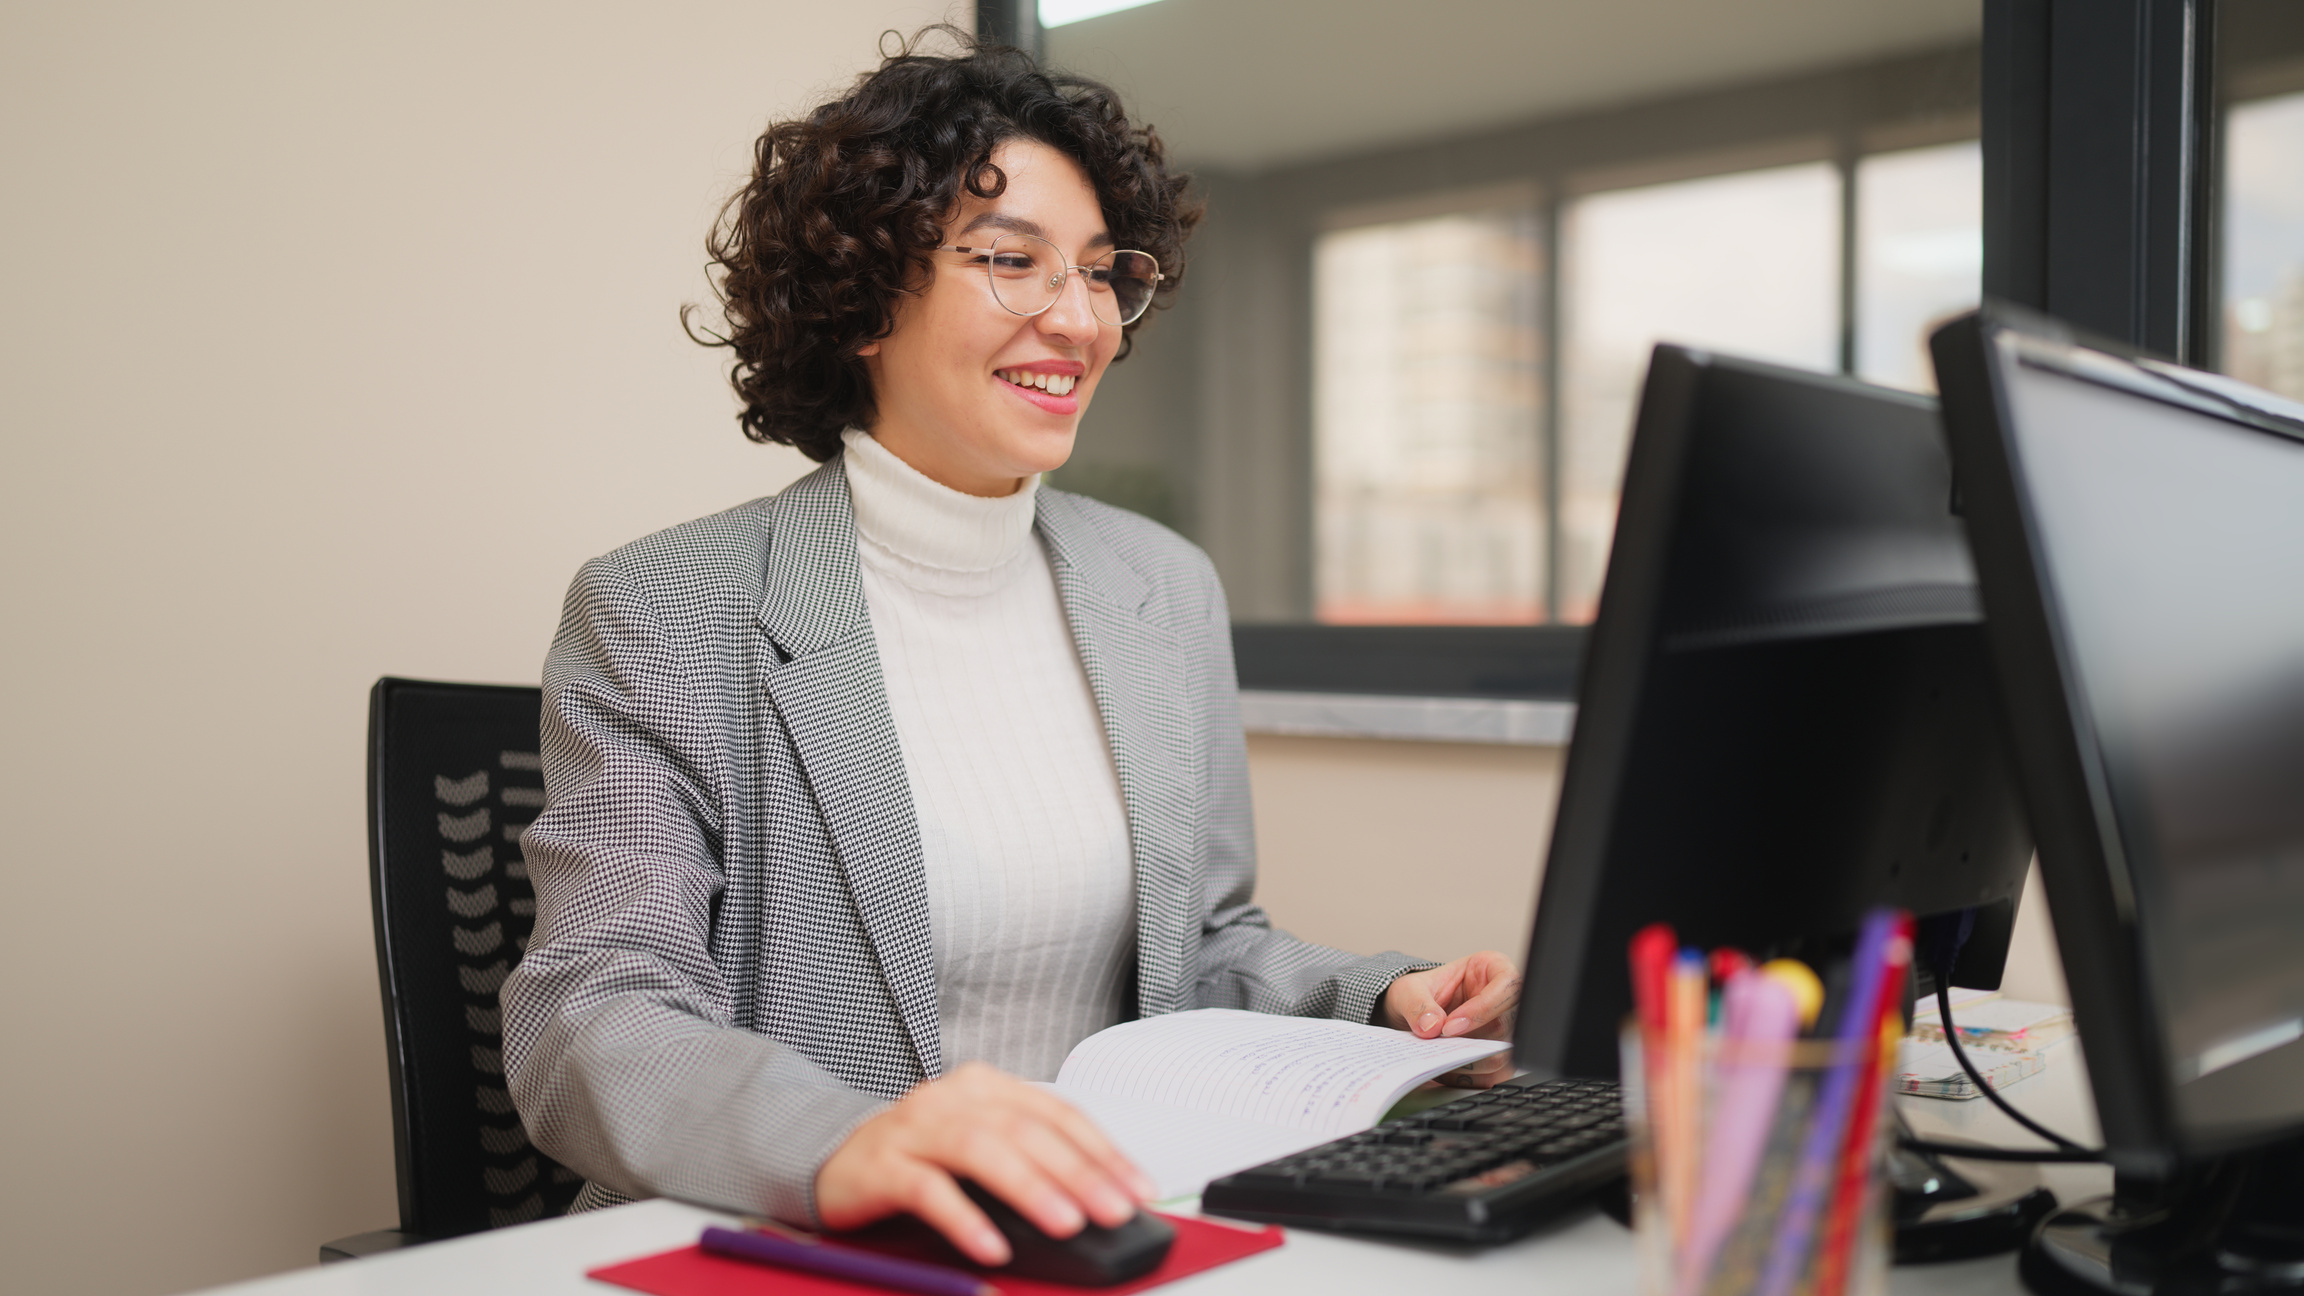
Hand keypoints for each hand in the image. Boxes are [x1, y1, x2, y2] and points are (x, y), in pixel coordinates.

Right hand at [813, 1061, 1155, 1264]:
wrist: (832, 1158)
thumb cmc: (918, 1156)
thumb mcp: (978, 1148)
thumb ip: (1029, 1161)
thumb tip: (1096, 1202)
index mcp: (986, 1086)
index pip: (1058, 1113)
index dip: (1104, 1150)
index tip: (1140, 1187)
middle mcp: (952, 1098)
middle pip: (1027, 1129)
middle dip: (1079, 1172)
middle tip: (1115, 1210)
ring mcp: (915, 1128)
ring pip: (983, 1149)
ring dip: (1031, 1188)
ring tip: (1067, 1223)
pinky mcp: (881, 1164)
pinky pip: (929, 1190)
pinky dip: (966, 1219)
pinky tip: (992, 1247)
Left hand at [1380, 950, 1521, 1087]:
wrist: (1410, 1017)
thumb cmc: (1417, 993)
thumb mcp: (1408, 989)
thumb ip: (1417, 1004)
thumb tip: (1431, 1026)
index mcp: (1492, 969)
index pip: (1507, 986)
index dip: (1483, 1008)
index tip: (1450, 1026)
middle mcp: (1504, 1000)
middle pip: (1507, 1026)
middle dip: (1471, 1042)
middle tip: (1441, 1045)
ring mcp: (1504, 1031)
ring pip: (1503, 1054)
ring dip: (1468, 1062)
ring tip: (1440, 1057)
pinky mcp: (1498, 1057)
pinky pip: (1494, 1075)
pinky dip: (1469, 1078)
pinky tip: (1447, 1070)